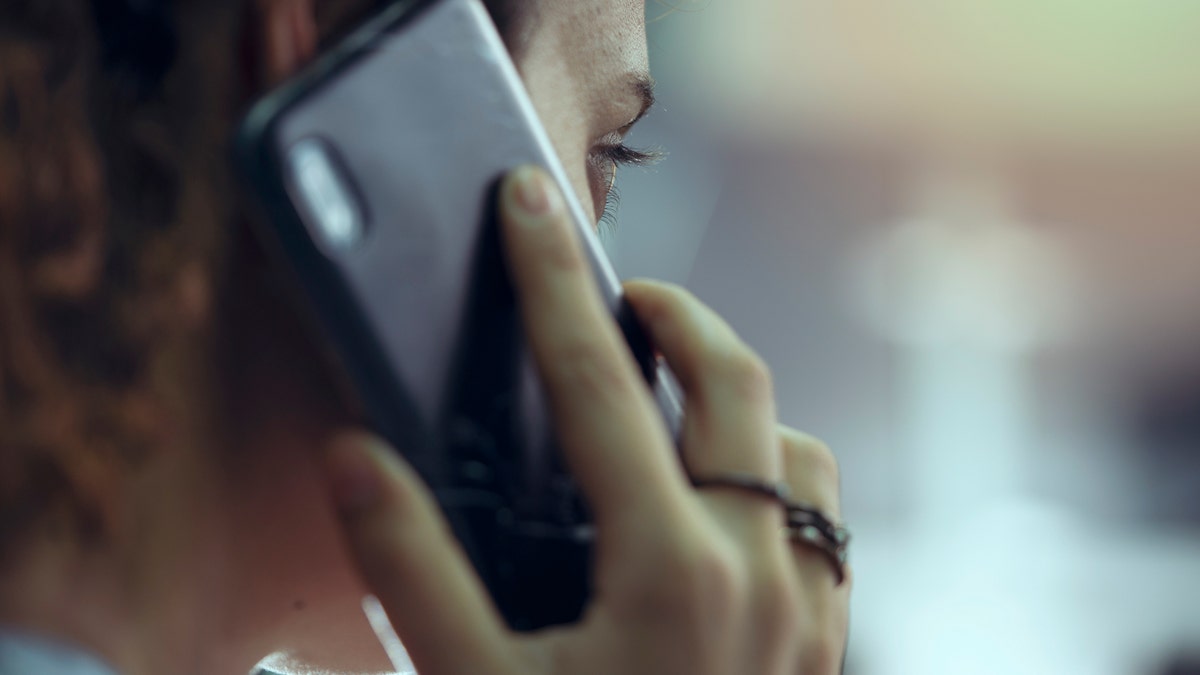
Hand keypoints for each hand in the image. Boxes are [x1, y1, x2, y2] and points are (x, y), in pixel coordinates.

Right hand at [324, 166, 849, 673]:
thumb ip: (408, 568)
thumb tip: (352, 455)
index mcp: (666, 568)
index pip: (600, 381)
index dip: (551, 279)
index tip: (525, 201)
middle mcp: (757, 572)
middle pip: (735, 379)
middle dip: (673, 312)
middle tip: (614, 298)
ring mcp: (807, 608)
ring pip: (797, 445)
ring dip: (735, 398)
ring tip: (666, 397)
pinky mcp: (825, 644)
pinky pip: (822, 516)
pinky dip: (775, 472)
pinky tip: (717, 500)